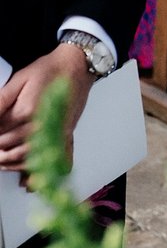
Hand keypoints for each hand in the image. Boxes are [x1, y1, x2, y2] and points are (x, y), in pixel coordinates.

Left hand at [0, 45, 94, 173]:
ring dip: (12, 165)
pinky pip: (54, 163)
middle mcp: (42, 127)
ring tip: (2, 161)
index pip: (0, 135)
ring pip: (28, 160)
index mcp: (27, 113)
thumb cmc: (49, 70)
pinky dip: (41, 175)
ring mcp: (55, 135)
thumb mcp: (19, 79)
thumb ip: (1, 100)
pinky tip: (29, 182)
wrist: (77, 66)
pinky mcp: (65, 137)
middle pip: (11, 150)